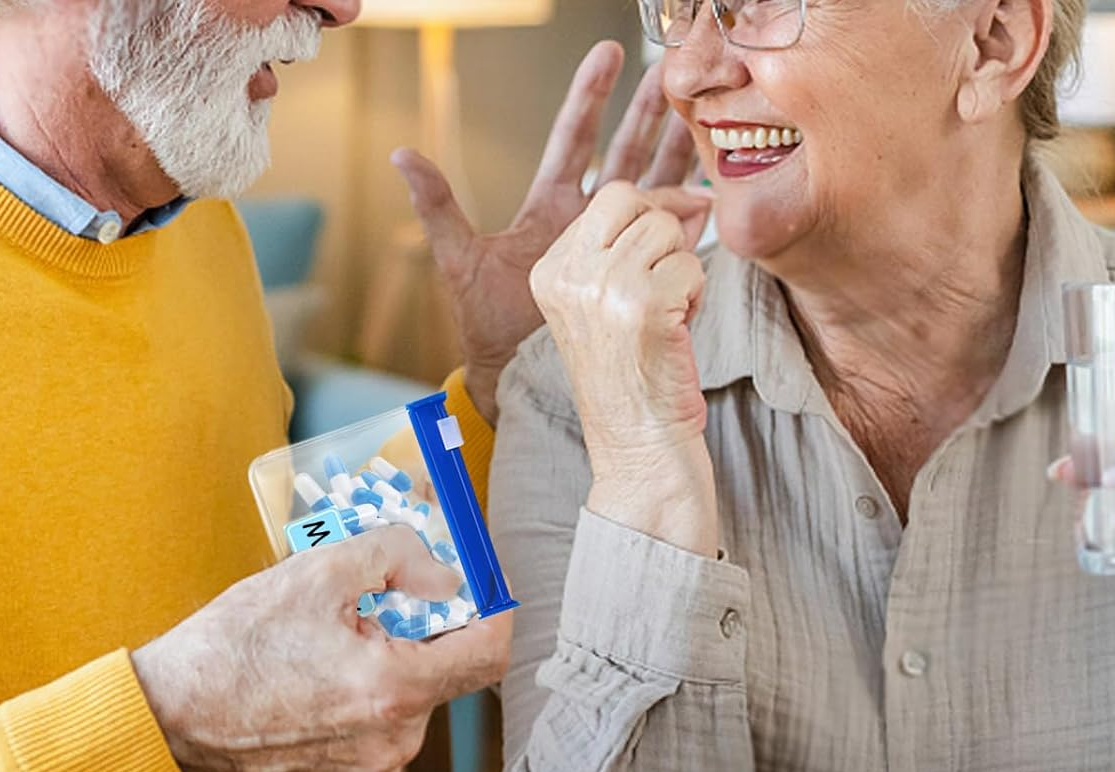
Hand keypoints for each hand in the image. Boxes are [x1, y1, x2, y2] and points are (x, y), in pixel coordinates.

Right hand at [132, 529, 510, 771]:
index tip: (482, 585)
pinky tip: (317, 696)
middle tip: (369, 611)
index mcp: (394, 689)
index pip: (490, 652)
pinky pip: (382, 740)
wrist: (173, 716)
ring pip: (410, 707)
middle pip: (443, 674)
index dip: (494, 609)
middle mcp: (395, 743)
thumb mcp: (314, 573)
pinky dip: (363, 713)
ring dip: (387, 673)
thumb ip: (396, 558)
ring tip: (327, 656)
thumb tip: (448, 571)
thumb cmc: (234, 646)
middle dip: (418, 636)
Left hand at [393, 40, 695, 426]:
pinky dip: (690, 215)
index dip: (591, 94)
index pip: (574, 137)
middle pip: (626, 150)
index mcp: (549, 206)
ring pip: (655, 187)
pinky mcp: (634, 276)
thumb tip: (402, 153)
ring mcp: (614, 247)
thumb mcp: (460, 260)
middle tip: (673, 71)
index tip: (608, 52)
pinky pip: (667, 239)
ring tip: (706, 120)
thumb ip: (439, 206)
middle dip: (650, 111)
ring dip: (680, 153)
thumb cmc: (486, 324)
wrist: (515, 375)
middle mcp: (586, 219)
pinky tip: (712, 193)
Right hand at [529, 179, 717, 554]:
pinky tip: (675, 335)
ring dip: (681, 271)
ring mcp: (600, 287)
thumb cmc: (635, 383)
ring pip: (666, 229)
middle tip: (664, 287)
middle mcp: (566, 275)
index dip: (649, 217)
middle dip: (664, 234)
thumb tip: (692, 197)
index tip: (659, 259)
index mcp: (548, 273)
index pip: (609, 199)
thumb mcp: (611, 306)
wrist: (639, 454)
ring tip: (665, 320)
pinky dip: (695, 297)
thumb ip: (633, 247)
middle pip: (632, 199)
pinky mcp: (640, 304)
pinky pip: (691, 264)